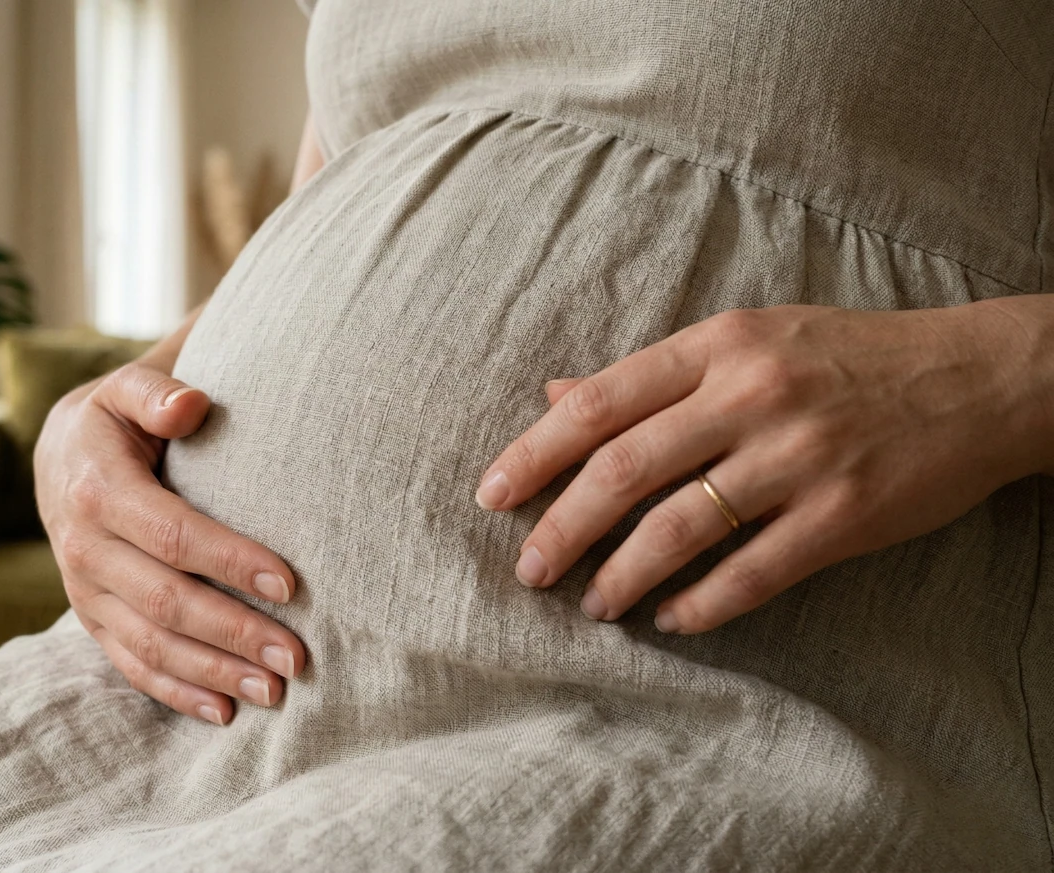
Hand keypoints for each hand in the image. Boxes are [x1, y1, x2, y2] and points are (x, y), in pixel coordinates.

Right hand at [35, 358, 305, 724]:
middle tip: (296, 656)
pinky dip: (178, 693)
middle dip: (234, 632)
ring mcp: (85, 592)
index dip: (229, 561)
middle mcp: (85, 549)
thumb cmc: (115, 421)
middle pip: (166, 601)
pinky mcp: (92, 620)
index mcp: (98, 491)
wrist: (59, 457)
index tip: (289, 583)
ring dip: (214, 673)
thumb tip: (192, 405)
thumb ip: (157, 393)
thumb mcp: (126, 391)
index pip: (171, 534)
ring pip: (152, 644)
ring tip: (274, 691)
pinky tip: (225, 711)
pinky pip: (133, 665)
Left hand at [474, 303, 1051, 633]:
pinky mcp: (844, 515)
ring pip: (679, 527)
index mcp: (717, 347)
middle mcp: (751, 396)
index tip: (491, 495)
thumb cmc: (845, 357)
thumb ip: (652, 374)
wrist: (980, 378)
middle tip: (527, 570)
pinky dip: (703, 604)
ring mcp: (800, 456)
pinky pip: (753, 572)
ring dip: (622, 575)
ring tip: (592, 604)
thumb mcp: (746, 340)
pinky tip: (673, 620)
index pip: (599, 404)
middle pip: (624, 470)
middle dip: (561, 527)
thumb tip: (554, 394)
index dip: (535, 454)